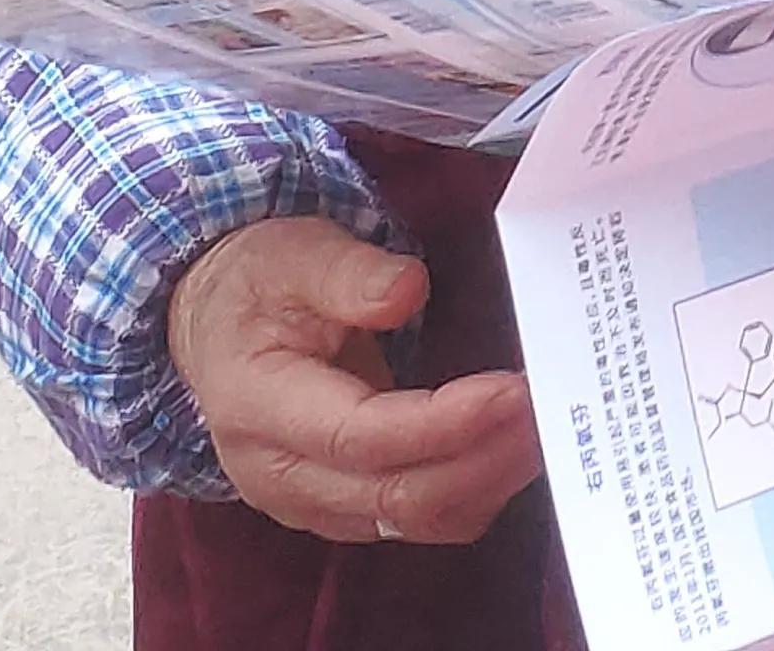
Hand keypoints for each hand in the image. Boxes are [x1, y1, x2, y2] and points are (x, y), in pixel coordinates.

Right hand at [167, 217, 539, 544]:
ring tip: (553, 426)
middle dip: (484, 458)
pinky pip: (417, 520)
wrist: (215, 329)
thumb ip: (348, 273)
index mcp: (258, 405)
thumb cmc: (258, 284)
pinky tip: (515, 446)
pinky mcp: (341, 508)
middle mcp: (280, 474)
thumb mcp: (294, 252)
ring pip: (413, 521)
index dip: (442, 425)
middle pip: (395, 496)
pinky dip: (473, 489)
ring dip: (489, 479)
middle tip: (558, 408)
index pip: (360, 437)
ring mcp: (309, 503)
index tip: (514, 391)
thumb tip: (408, 290)